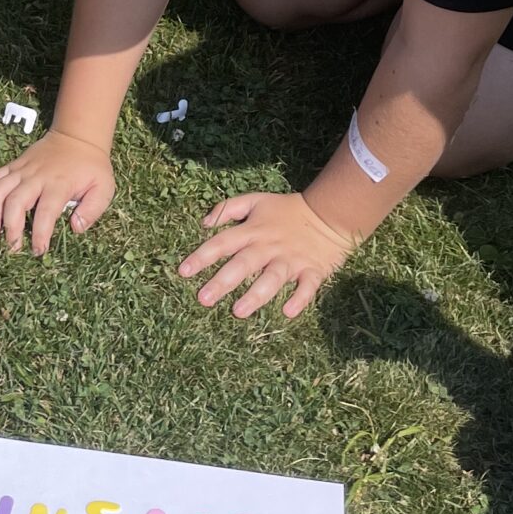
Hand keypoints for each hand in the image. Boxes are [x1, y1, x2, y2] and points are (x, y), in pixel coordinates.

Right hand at [0, 130, 114, 254]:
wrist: (77, 137)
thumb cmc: (91, 167)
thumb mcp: (104, 188)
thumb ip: (92, 210)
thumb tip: (75, 228)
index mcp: (59, 184)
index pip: (46, 212)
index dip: (40, 233)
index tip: (38, 251)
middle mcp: (36, 176)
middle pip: (15, 201)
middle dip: (10, 227)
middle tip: (12, 247)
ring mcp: (22, 169)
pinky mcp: (13, 166)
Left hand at [178, 190, 354, 320]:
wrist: (328, 213)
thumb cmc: (286, 210)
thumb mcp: (255, 201)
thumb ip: (228, 208)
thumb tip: (204, 223)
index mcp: (253, 230)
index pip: (222, 243)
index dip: (202, 256)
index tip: (184, 272)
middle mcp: (269, 246)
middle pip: (243, 264)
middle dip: (223, 282)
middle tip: (204, 299)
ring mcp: (291, 259)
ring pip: (272, 278)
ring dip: (256, 295)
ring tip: (238, 312)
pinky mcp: (312, 270)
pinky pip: (307, 287)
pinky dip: (299, 299)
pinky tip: (288, 312)